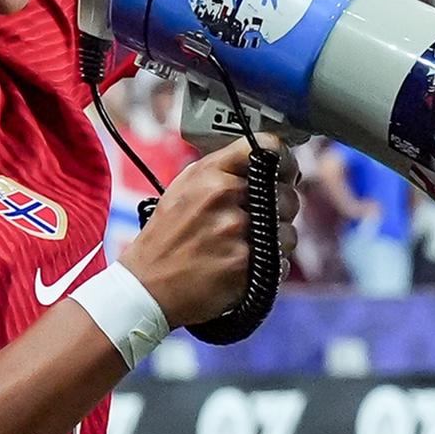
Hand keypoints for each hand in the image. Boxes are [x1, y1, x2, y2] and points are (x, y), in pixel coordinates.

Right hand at [121, 137, 275, 326]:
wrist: (146, 286)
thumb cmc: (167, 237)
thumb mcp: (184, 188)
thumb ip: (223, 171)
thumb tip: (266, 162)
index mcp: (211, 173)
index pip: (267, 147)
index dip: (285, 160)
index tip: (287, 172)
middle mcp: (225, 196)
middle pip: (286, 194)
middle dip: (281, 209)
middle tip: (258, 223)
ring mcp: (236, 231)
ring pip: (287, 232)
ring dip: (276, 243)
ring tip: (246, 249)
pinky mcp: (245, 264)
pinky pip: (281, 262)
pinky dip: (270, 267)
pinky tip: (244, 267)